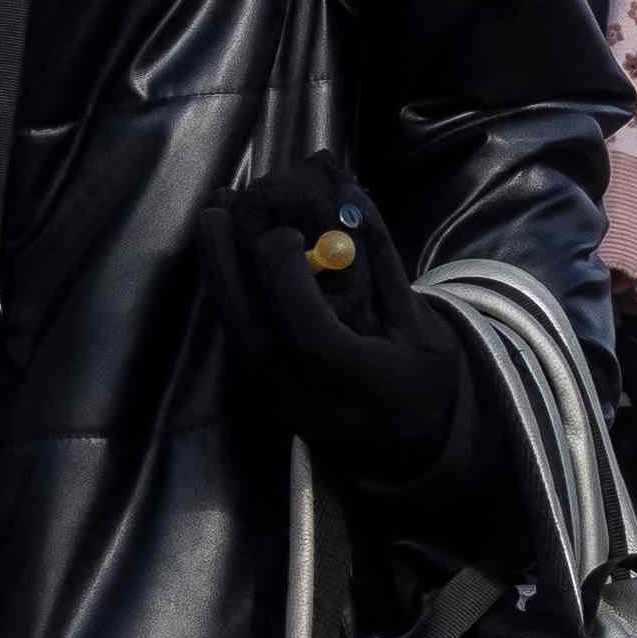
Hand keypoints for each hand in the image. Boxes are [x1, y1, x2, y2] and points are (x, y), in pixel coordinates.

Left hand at [211, 159, 475, 493]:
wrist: (409, 445)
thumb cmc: (420, 378)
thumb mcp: (417, 321)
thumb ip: (381, 258)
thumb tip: (346, 191)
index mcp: (355, 381)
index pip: (308, 331)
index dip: (292, 278)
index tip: (291, 233)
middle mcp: (306, 392)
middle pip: (250, 325)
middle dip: (228, 258)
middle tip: (221, 202)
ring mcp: (274, 395)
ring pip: (232, 328)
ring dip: (219, 268)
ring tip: (216, 214)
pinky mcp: (257, 391)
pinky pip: (235, 334)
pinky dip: (227, 289)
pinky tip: (228, 253)